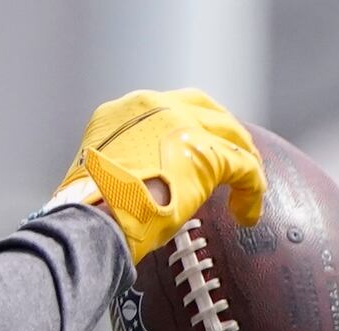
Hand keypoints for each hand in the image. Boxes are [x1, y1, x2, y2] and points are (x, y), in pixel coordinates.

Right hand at [47, 88, 265, 261]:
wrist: (95, 217)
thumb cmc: (88, 208)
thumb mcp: (97, 170)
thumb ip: (122, 163)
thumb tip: (136, 184)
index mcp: (127, 110)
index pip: (169, 106)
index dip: (187, 124)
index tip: (193, 144)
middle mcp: (158, 108)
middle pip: (206, 109)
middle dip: (221, 130)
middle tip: (233, 154)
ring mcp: (186, 128)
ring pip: (230, 136)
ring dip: (242, 160)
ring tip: (245, 187)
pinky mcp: (209, 156)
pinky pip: (244, 169)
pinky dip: (250, 191)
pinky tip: (246, 213)